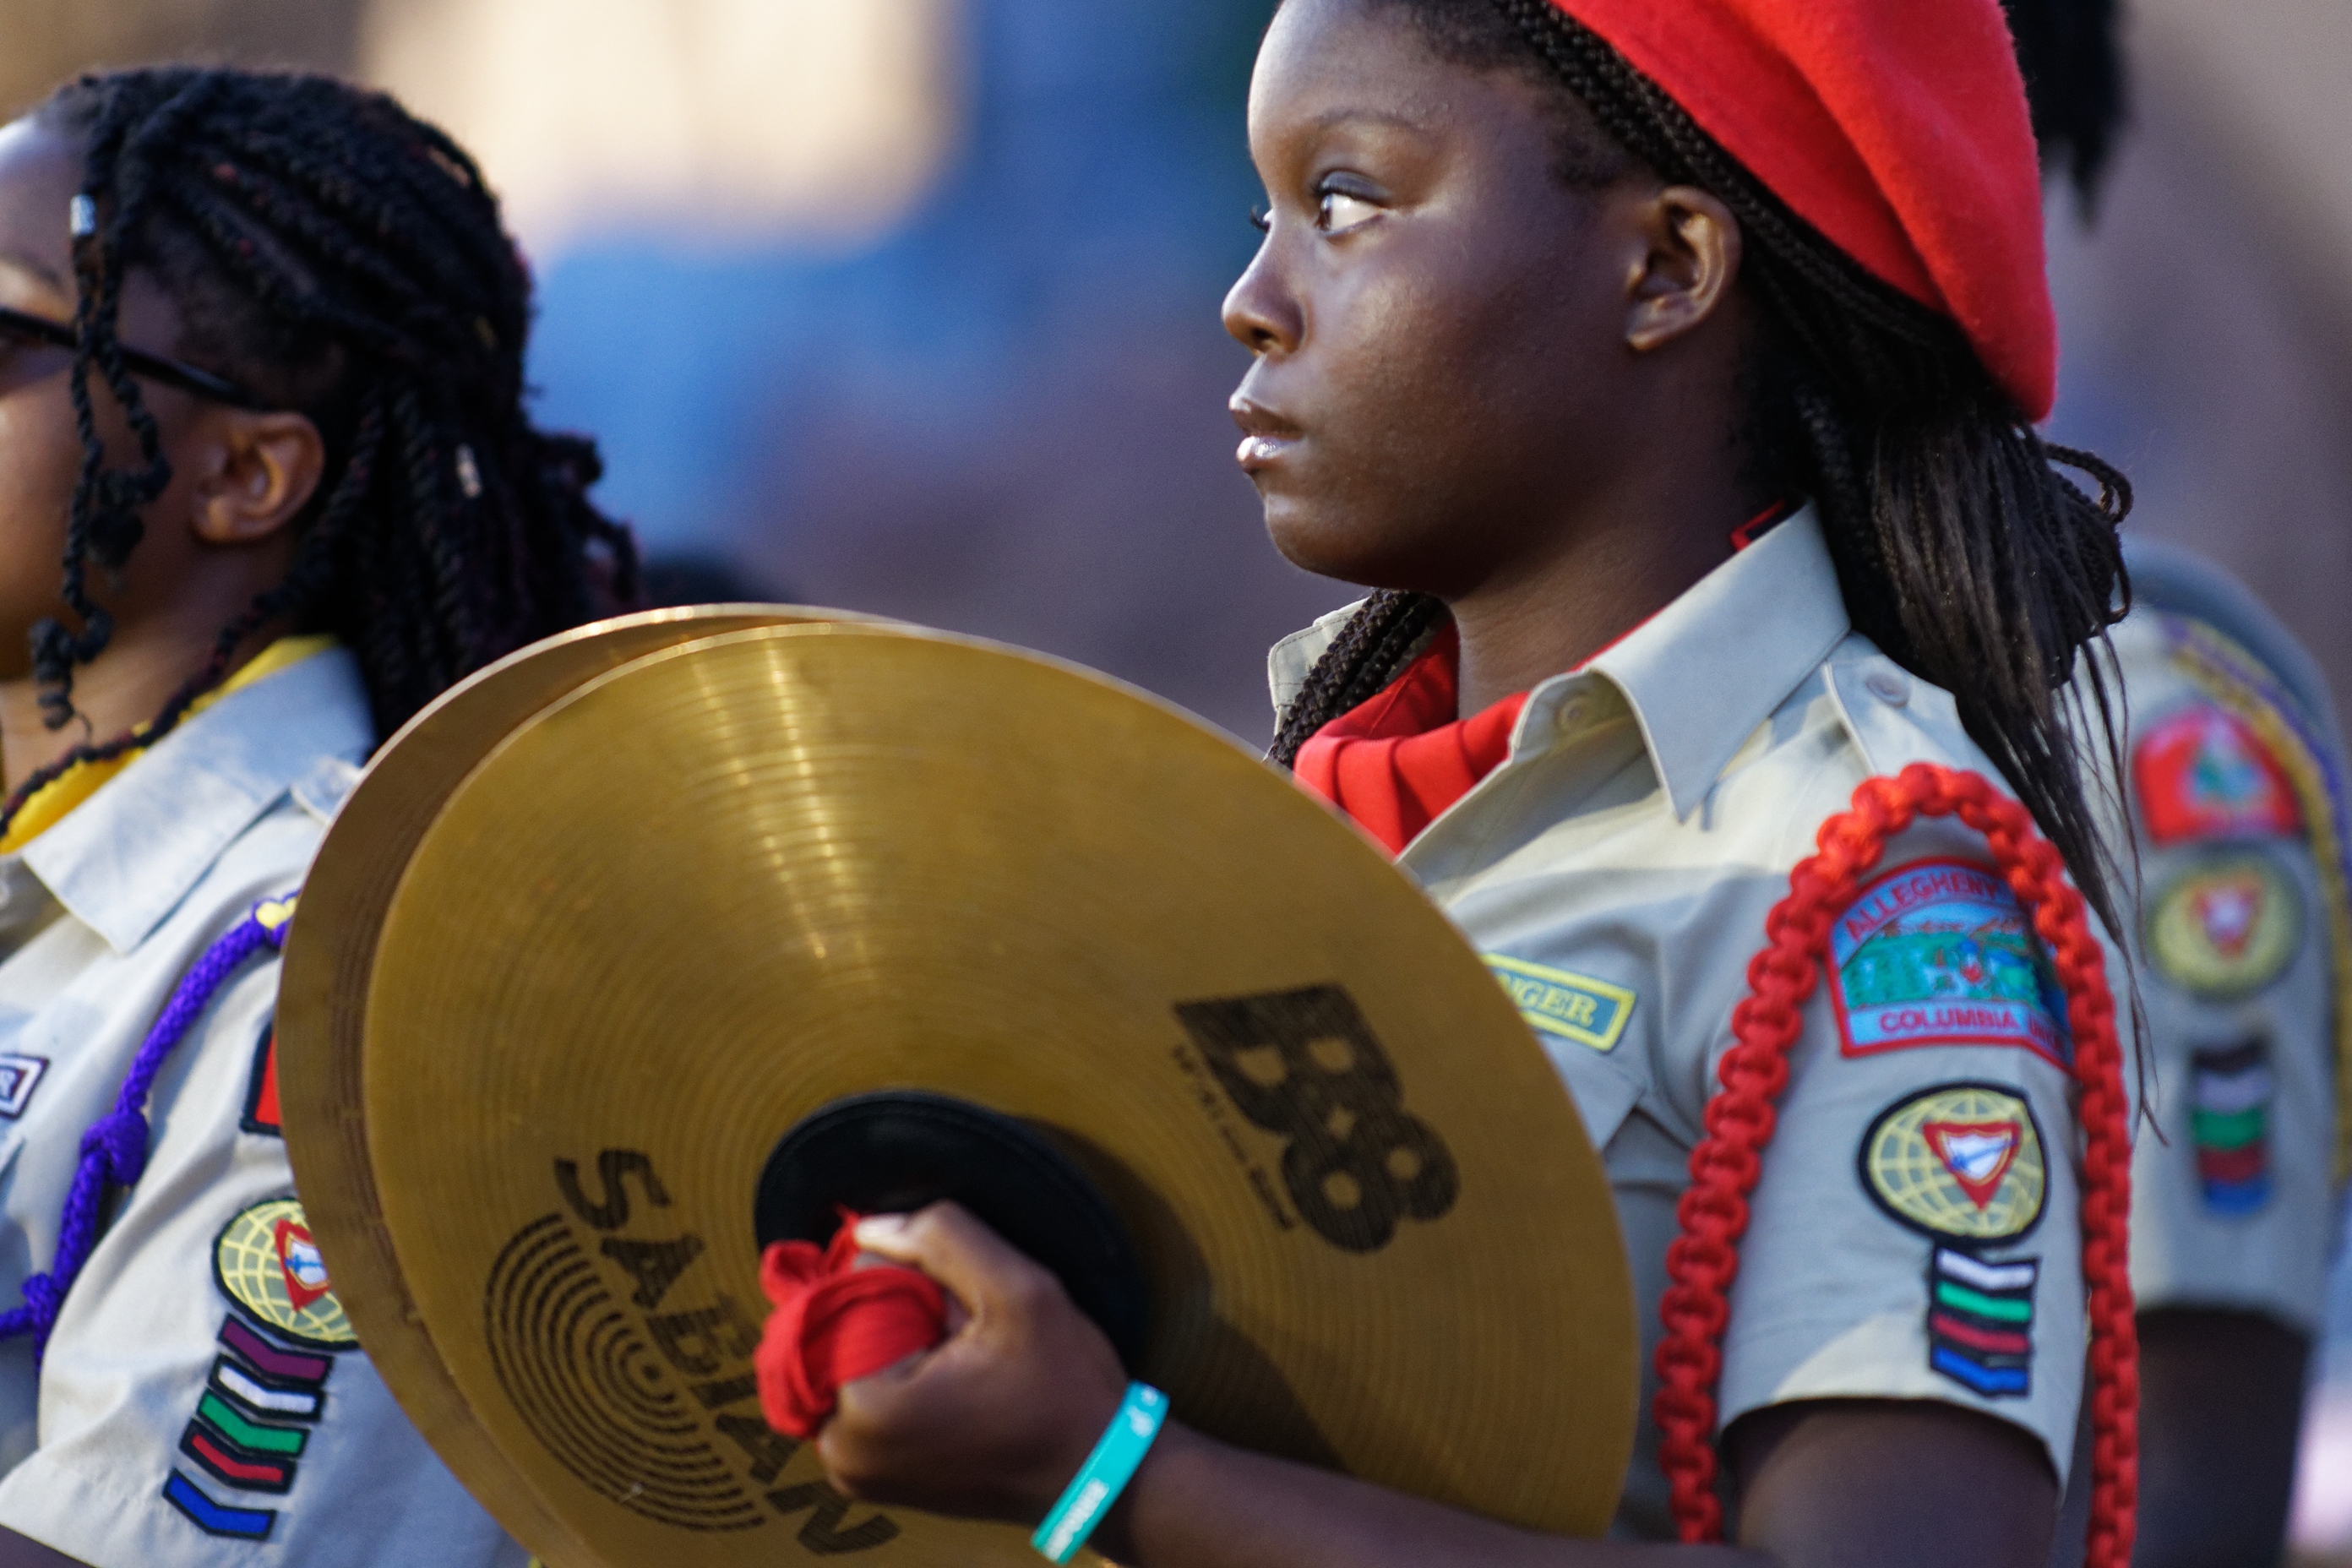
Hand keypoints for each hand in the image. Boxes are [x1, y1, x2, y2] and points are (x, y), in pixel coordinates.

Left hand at [817, 1202, 1131, 1524]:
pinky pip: (861, 1398)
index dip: (905, 1278)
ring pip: (852, 1361)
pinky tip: (953, 1383)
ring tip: (963, 1362)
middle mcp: (840, 1454)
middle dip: (897, 1314)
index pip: (848, 1293)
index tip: (963, 1307)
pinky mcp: (871, 1481)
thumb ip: (940, 1239)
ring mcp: (852, 1474)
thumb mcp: (1019, 1290)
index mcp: (865, 1411)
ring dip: (898, 1343)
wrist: (1101, 1473)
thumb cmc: (1066, 1387)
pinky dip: (897, 1377)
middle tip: (965, 1334)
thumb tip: (865, 1229)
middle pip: (843, 1332)